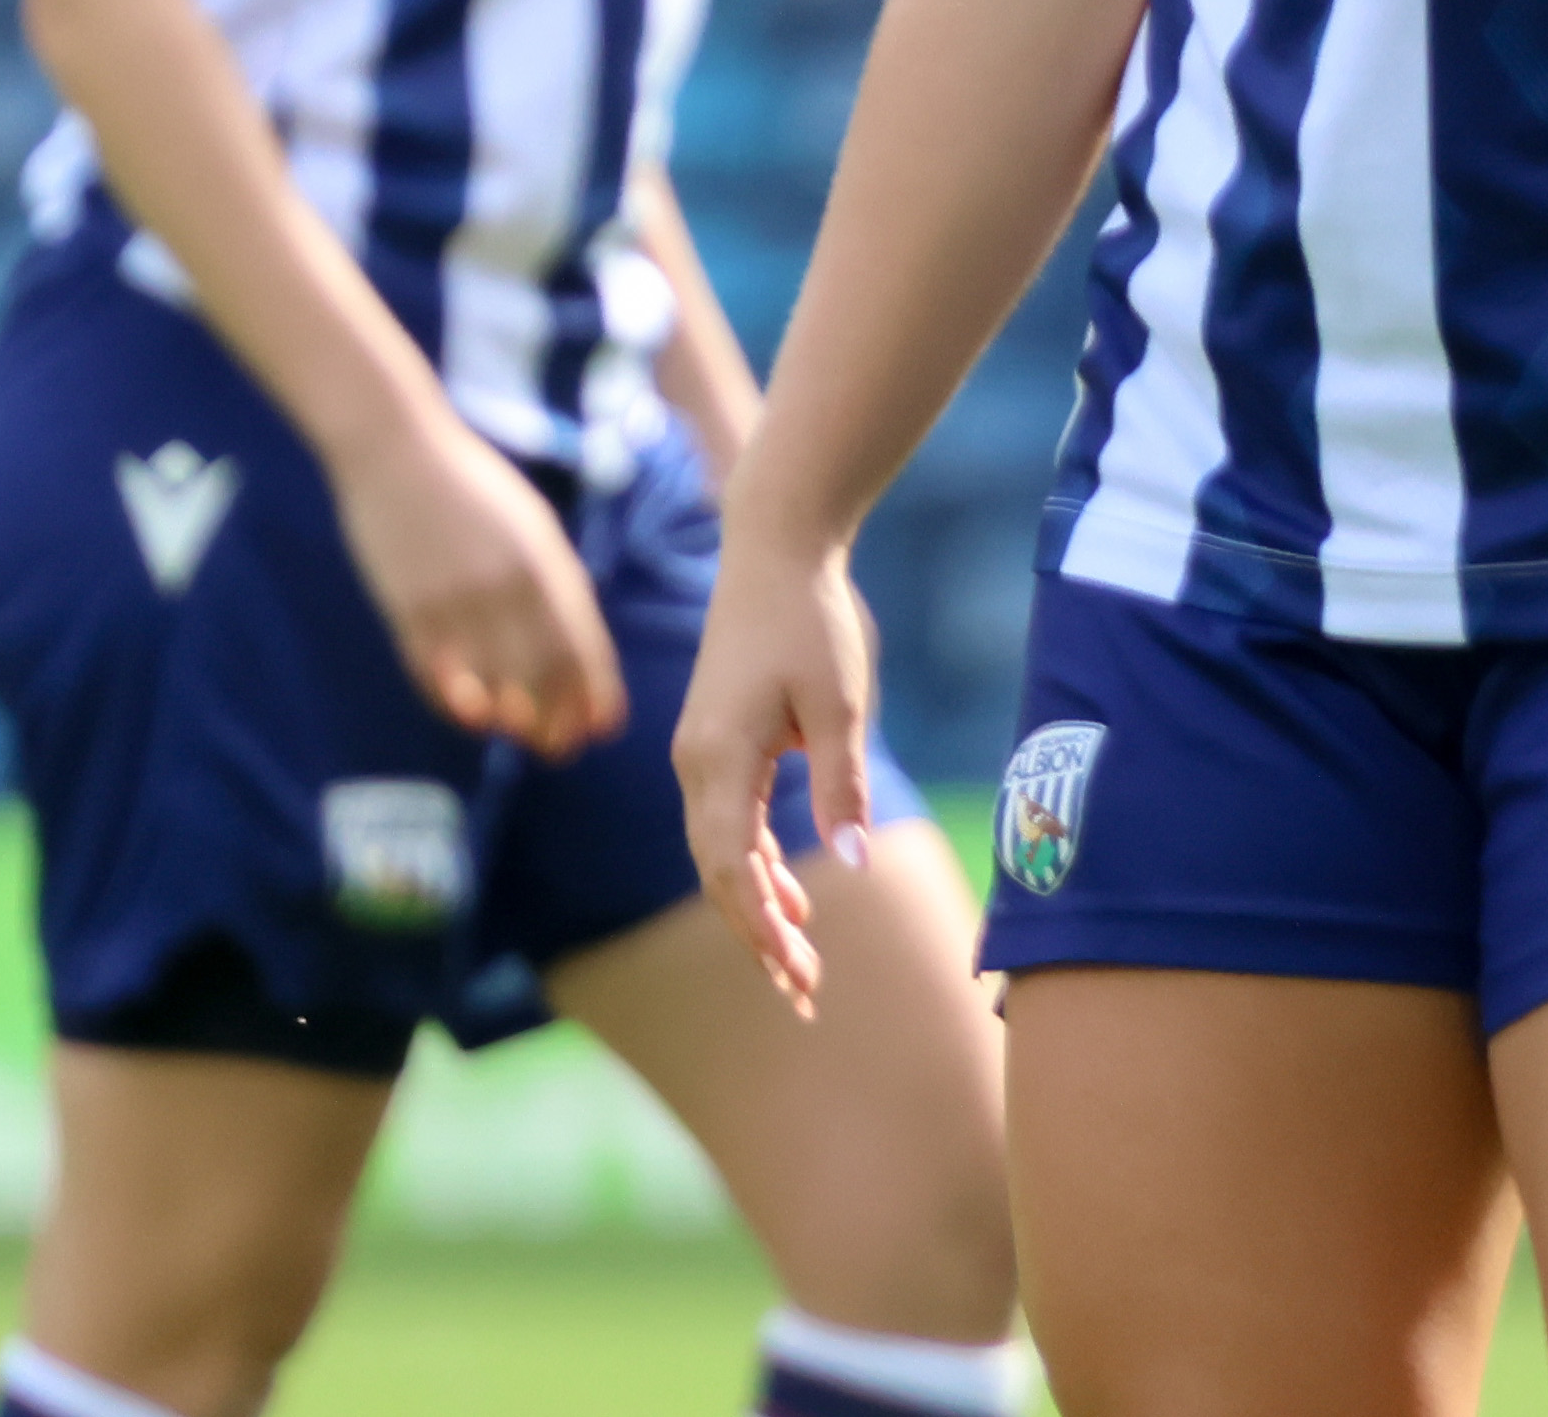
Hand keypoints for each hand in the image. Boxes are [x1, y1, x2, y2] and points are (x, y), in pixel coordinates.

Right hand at [324, 408, 629, 762]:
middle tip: (564, 748)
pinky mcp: (405, 609)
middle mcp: (504, 588)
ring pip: (490, 682)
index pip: (580, 643)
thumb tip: (573, 640)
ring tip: (521, 736)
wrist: (398, 448)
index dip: (595, 691)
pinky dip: (454, 701)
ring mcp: (453, 601)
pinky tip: (470, 715)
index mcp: (543, 562)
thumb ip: (552, 579)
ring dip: (510, 717)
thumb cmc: (474, 483)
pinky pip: (434, 674)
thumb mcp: (531, 524)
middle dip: (557, 717)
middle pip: (540, 673)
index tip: (606, 726)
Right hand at [670, 524, 869, 1019]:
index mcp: (719, 757)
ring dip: (757, 909)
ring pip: (720, 854)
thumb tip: (850, 859)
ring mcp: (700, 755)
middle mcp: (696, 763)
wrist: (776, 552)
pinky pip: (728, 825)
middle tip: (804, 994)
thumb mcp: (840, 703)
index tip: (792, 974)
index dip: (758, 926)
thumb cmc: (813, 621)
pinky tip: (792, 900)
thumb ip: (841, 783)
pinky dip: (755, 868)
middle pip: (718, 873)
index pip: (729, 866)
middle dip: (758, 938)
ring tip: (801, 964)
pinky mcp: (716, 745)